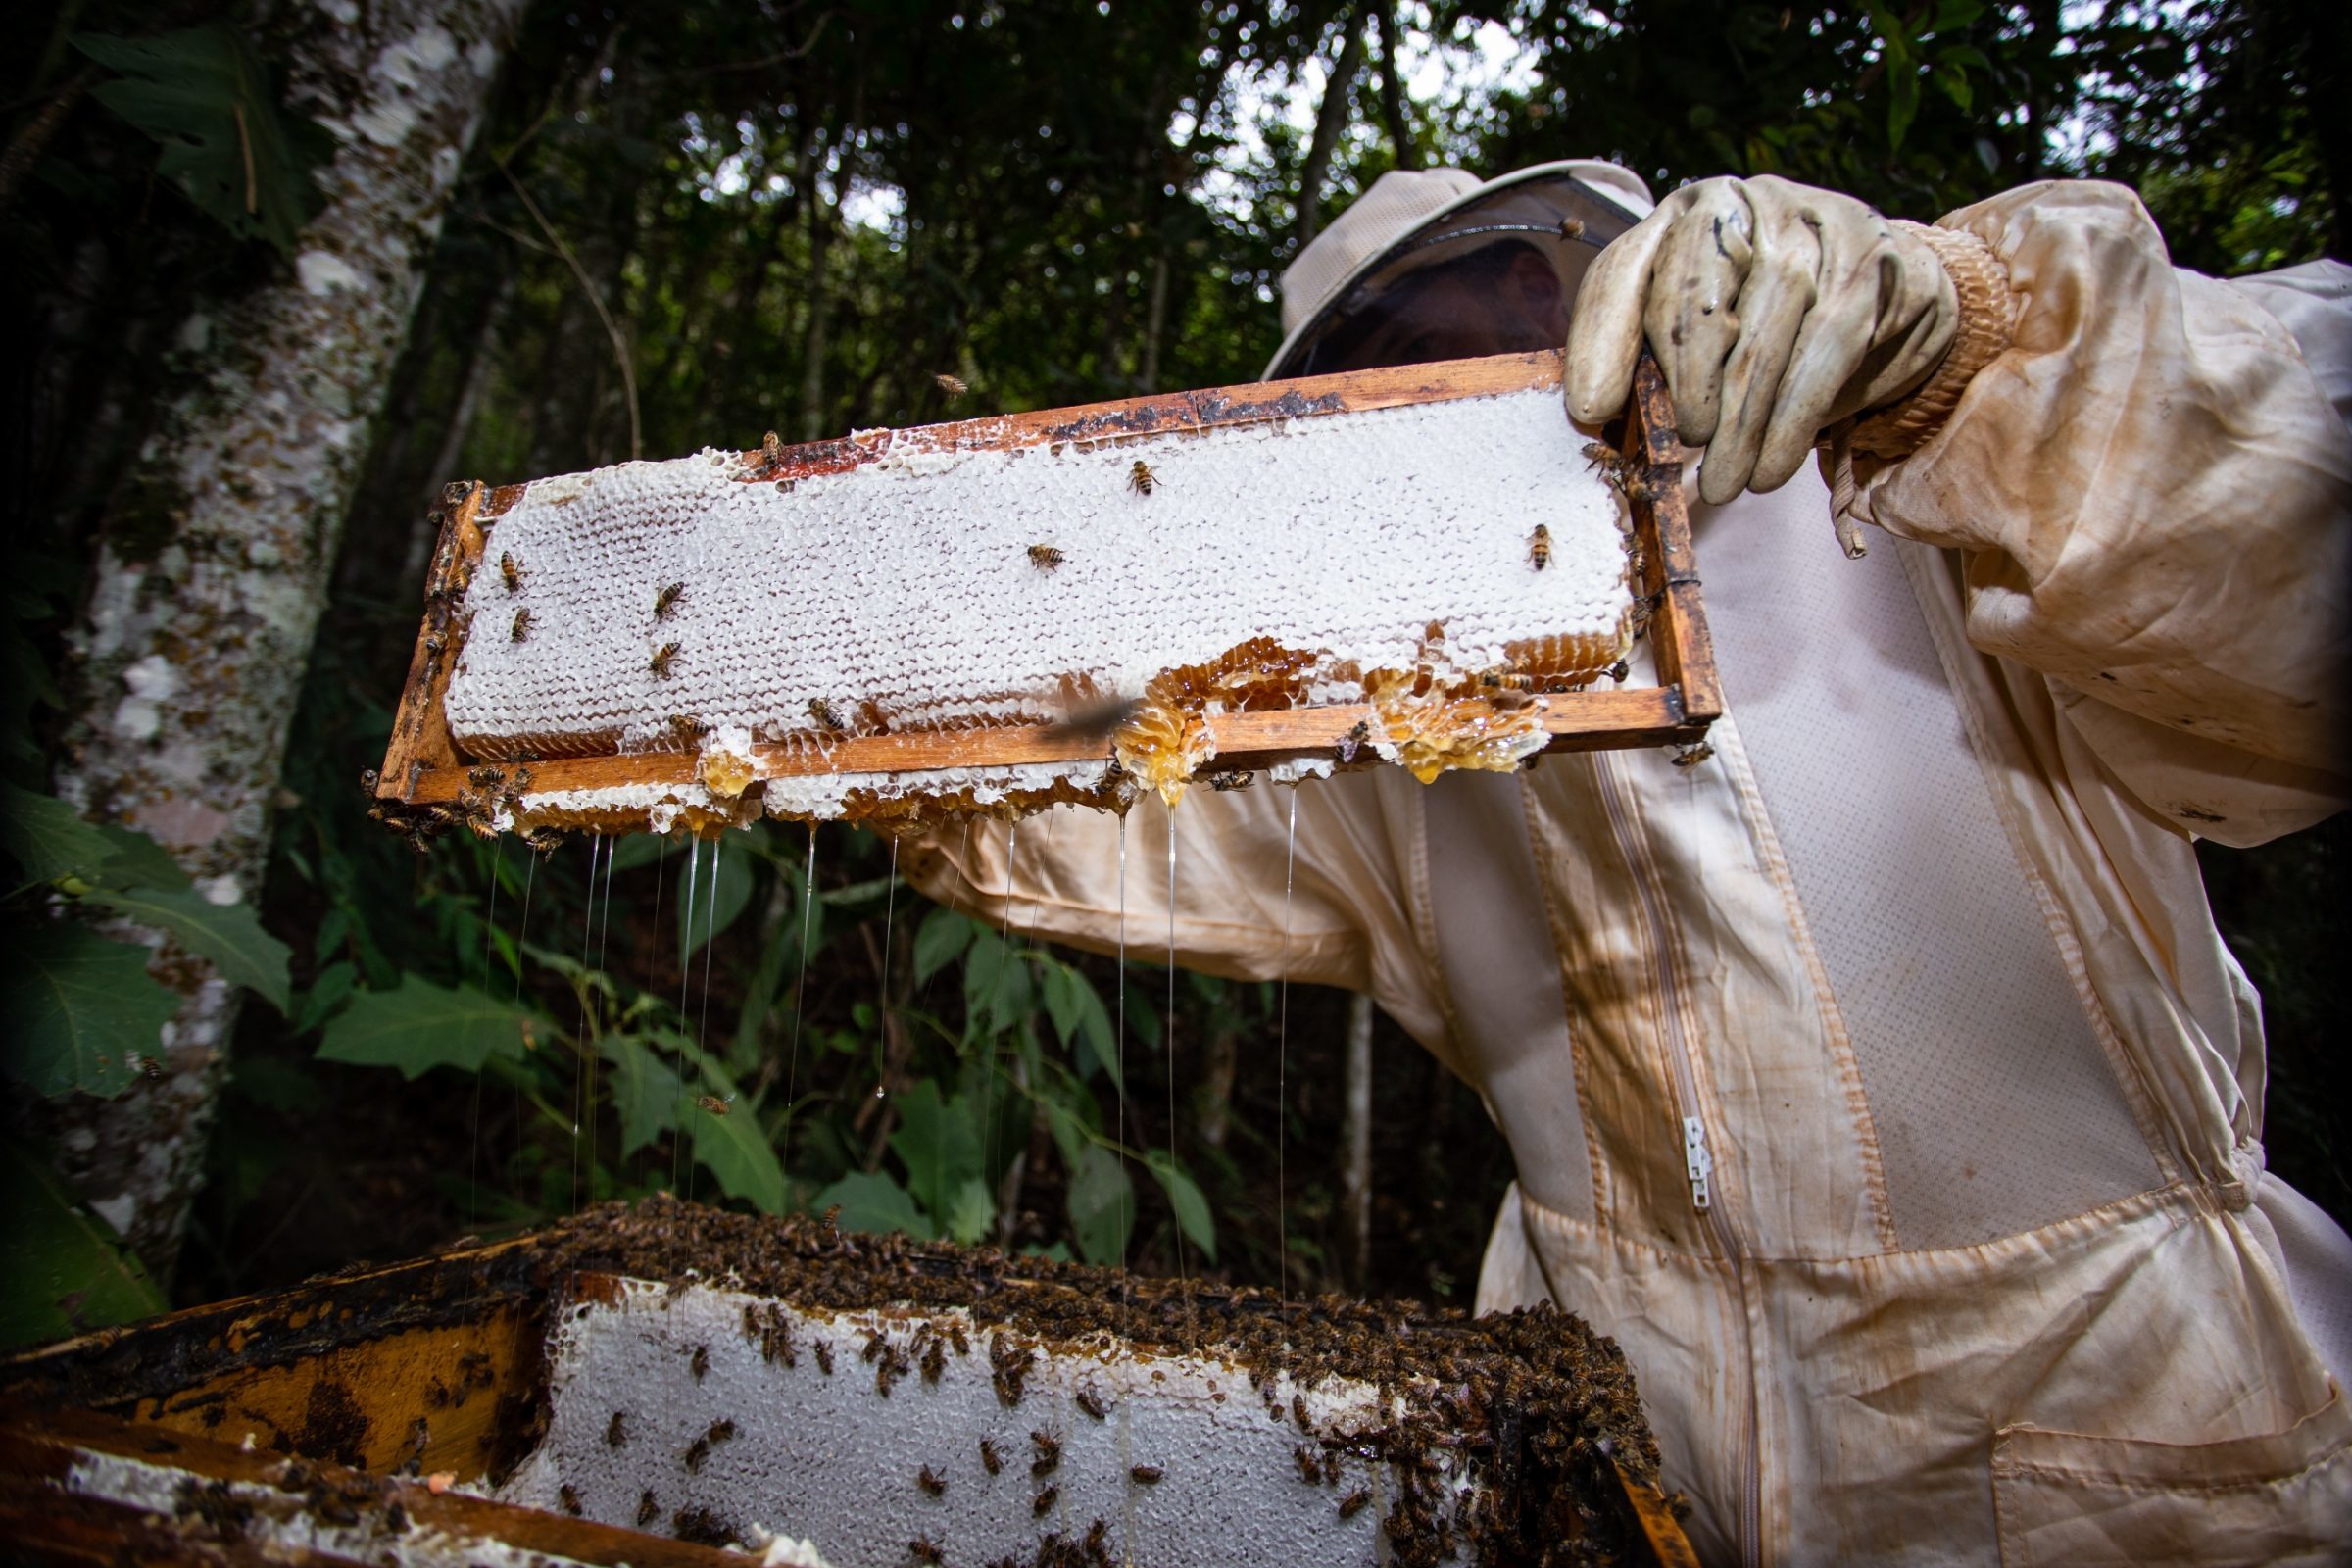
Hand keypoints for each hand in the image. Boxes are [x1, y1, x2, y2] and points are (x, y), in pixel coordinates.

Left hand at [1564, 175, 1958, 505]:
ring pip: (1762, 337)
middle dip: (1686, 388)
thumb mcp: (1702, 324)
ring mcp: (1808, 227)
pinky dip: (1792, 424)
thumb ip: (1652, 354)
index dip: (1602, 341)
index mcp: (1677, 219)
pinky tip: (1771, 470)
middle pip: (1695, 302)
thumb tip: (1598, 417)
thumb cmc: (1771, 314)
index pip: (1623, 273)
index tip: (1591, 408)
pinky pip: (1823, 352)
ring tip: (1725, 485)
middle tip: (1683, 448)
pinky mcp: (1866, 263)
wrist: (1890, 282)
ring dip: (1740, 427)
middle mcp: (1738, 207)